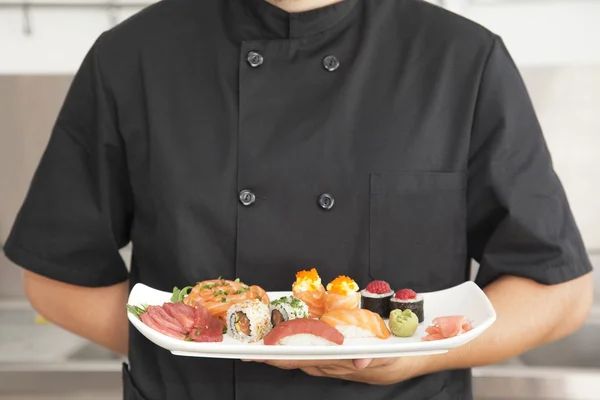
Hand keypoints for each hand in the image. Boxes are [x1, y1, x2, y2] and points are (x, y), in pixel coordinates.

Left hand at [243, 357, 421, 384]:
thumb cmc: (396, 360)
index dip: (275, 357)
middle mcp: (330, 364)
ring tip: (262, 340)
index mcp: (337, 363)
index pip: (299, 360)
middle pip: (293, 360)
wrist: (408, 363)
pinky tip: (291, 335)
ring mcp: (332, 361)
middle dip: (269, 354)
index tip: (254, 353)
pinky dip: (298, 344)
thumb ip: (372, 360)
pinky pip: (312, 351)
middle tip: (247, 346)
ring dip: (281, 350)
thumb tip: (358, 361)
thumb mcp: (388, 359)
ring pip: (300, 356)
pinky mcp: (337, 356)